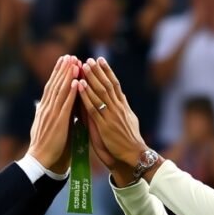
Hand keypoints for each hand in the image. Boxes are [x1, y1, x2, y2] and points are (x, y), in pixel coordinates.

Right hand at [27, 55, 79, 173]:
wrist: (41, 163)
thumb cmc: (48, 148)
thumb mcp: (48, 128)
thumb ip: (50, 115)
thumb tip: (47, 106)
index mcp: (44, 111)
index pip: (51, 88)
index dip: (57, 74)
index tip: (63, 62)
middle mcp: (47, 109)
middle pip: (55, 85)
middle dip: (62, 70)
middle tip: (69, 55)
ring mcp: (52, 115)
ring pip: (60, 91)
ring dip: (67, 75)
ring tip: (73, 62)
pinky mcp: (58, 123)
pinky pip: (66, 104)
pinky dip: (71, 92)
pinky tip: (76, 82)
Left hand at [77, 57, 146, 181]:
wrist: (134, 155)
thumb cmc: (129, 140)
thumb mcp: (128, 120)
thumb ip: (121, 108)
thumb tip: (119, 96)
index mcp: (123, 106)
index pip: (115, 84)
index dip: (107, 71)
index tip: (100, 60)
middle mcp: (118, 108)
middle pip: (107, 85)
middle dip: (97, 71)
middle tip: (89, 58)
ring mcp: (112, 116)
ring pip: (100, 92)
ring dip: (91, 78)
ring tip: (83, 66)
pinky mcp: (105, 126)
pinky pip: (93, 107)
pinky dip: (86, 95)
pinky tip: (79, 85)